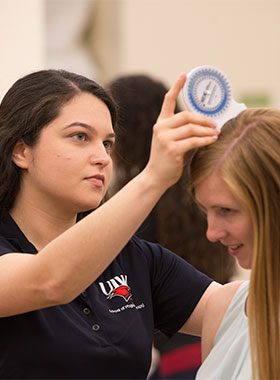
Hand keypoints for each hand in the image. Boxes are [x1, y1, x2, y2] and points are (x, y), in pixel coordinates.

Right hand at [144, 73, 218, 188]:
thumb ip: (185, 131)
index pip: (168, 101)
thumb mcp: (173, 141)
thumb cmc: (167, 160)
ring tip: (216, 133)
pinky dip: (205, 140)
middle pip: (186, 116)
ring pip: (191, 128)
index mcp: (160, 123)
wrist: (156, 177)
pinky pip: (193, 141)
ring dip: (207, 130)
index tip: (184, 75)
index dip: (177, 86)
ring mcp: (164, 138)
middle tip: (215, 124)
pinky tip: (213, 140)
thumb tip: (207, 125)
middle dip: (204, 119)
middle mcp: (160, 128)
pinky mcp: (171, 149)